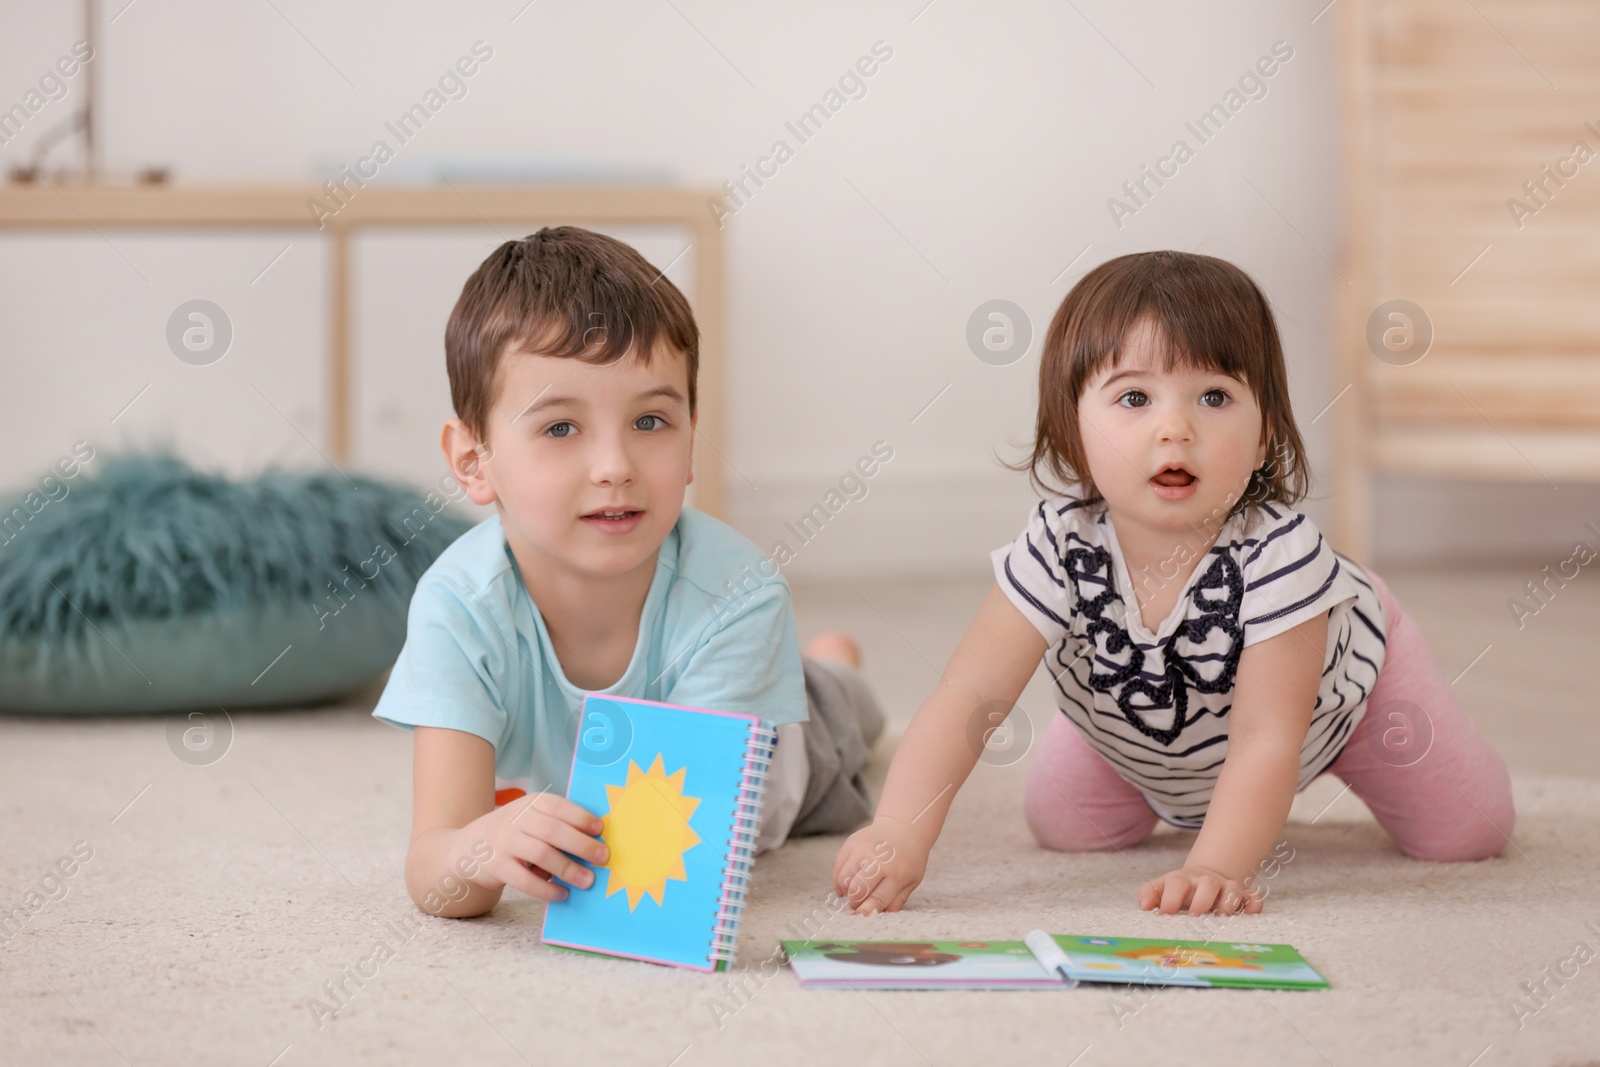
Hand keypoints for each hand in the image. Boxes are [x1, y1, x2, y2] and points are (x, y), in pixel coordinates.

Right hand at [464, 791, 608, 902]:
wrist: (467, 848)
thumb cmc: (513, 835)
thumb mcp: (530, 820)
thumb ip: (556, 826)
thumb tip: (594, 844)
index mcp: (530, 804)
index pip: (558, 806)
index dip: (581, 817)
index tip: (600, 830)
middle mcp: (516, 819)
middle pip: (552, 830)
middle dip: (581, 844)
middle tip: (603, 858)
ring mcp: (504, 842)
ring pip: (540, 854)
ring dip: (568, 868)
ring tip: (587, 880)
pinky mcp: (495, 866)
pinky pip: (524, 880)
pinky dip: (546, 889)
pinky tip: (562, 894)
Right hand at [831, 817, 929, 914]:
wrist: (902, 828)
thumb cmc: (908, 859)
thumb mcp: (912, 881)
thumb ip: (897, 900)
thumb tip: (881, 914)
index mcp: (898, 873)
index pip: (878, 898)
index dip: (866, 910)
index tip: (858, 917)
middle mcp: (879, 860)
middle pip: (858, 889)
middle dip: (854, 901)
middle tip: (857, 903)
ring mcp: (863, 849)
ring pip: (844, 878)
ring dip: (845, 890)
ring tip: (853, 891)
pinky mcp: (851, 843)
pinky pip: (837, 867)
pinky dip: (838, 879)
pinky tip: (845, 883)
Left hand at [1137, 865, 1263, 915]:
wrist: (1202, 879)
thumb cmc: (1178, 891)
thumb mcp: (1161, 889)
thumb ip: (1149, 894)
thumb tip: (1143, 905)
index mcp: (1183, 881)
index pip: (1176, 884)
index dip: (1171, 898)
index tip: (1166, 914)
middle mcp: (1206, 882)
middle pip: (1207, 883)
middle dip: (1202, 900)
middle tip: (1195, 917)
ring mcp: (1227, 888)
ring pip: (1234, 888)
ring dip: (1229, 902)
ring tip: (1221, 918)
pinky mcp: (1244, 897)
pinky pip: (1254, 897)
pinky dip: (1254, 904)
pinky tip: (1250, 914)